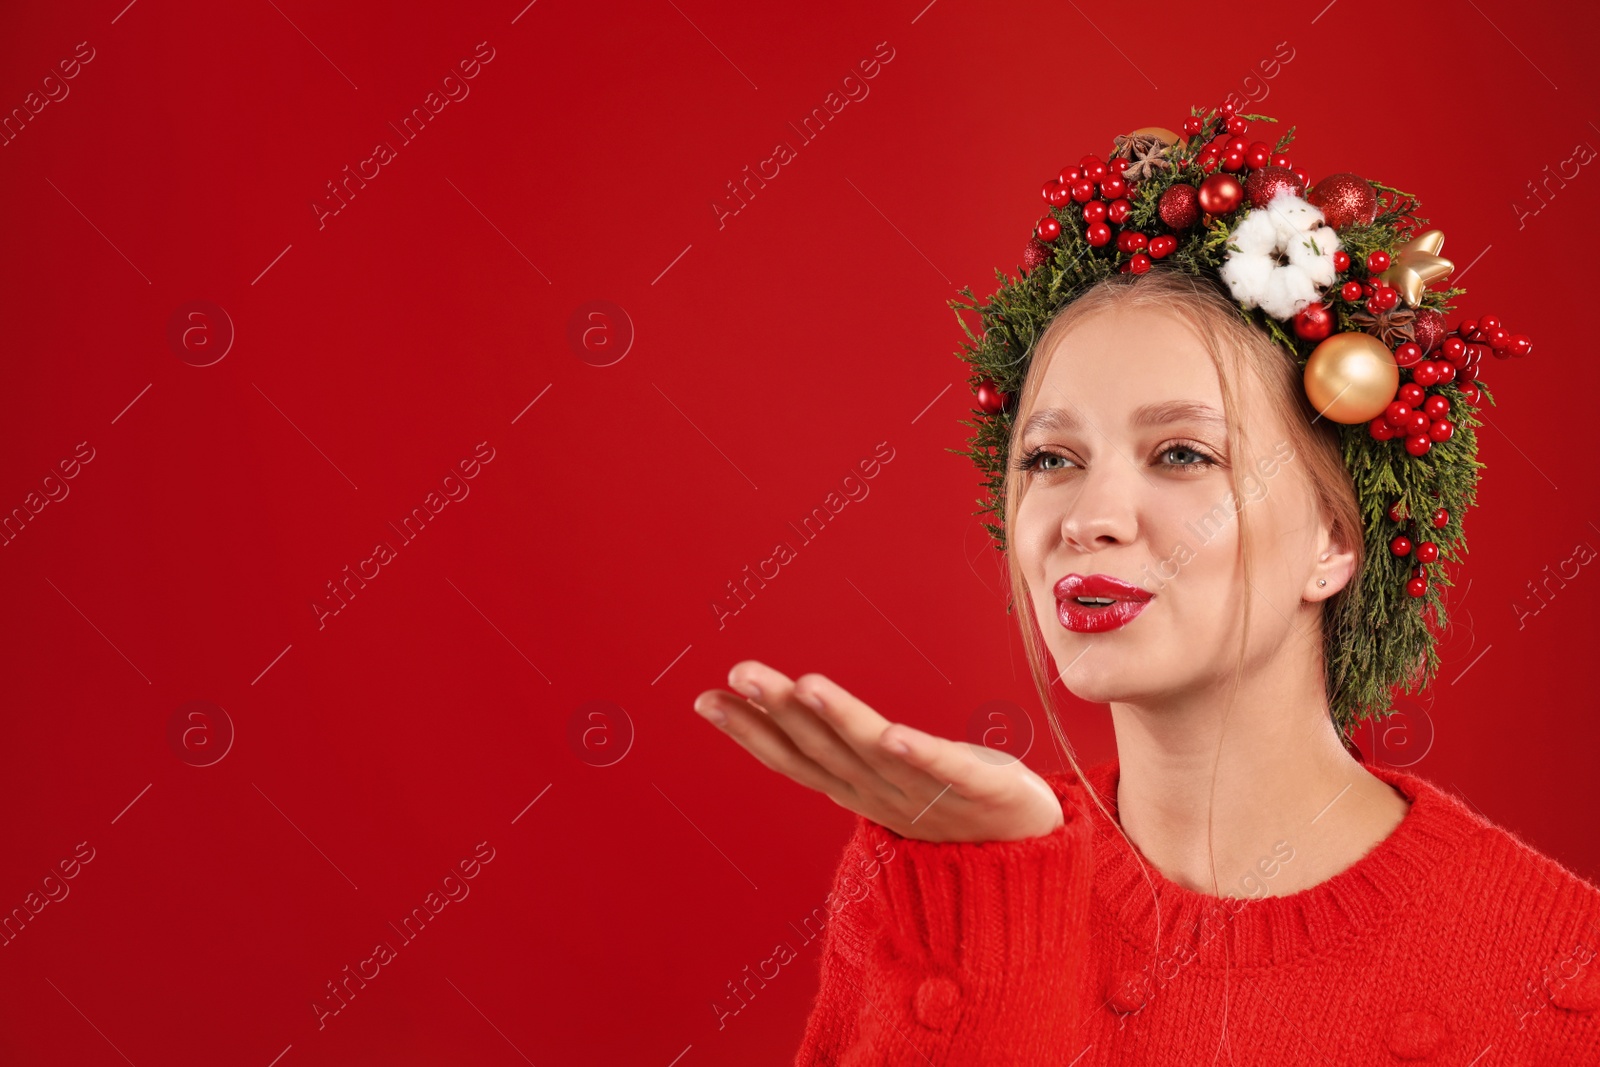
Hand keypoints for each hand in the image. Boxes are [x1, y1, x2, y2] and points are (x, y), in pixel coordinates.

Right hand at [691, 659, 1063, 842]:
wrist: (1028, 851)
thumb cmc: (950, 802)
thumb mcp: (883, 772)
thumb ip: (839, 744)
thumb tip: (794, 705)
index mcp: (856, 789)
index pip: (793, 758)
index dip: (749, 730)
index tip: (706, 699)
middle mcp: (881, 792)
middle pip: (822, 748)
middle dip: (777, 710)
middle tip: (740, 673)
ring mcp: (927, 792)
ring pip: (872, 752)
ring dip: (836, 719)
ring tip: (805, 683)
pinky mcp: (977, 786)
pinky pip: (943, 768)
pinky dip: (916, 754)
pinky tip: (894, 733)